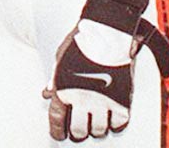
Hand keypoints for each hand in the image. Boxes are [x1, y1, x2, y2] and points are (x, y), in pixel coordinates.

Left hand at [43, 20, 134, 141]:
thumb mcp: (60, 59)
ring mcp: (102, 101)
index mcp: (63, 88)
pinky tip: (112, 122)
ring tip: (95, 128)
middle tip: (78, 134)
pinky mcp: (121, 100)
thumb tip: (47, 94)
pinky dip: (115, 125)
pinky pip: (119, 123)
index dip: (56, 130)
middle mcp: (81, 98)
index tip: (58, 135)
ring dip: (96, 131)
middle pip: (78, 129)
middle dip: (77, 133)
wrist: (106, 33)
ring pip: (99, 129)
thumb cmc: (82, 42)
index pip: (56, 119)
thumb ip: (54, 80)